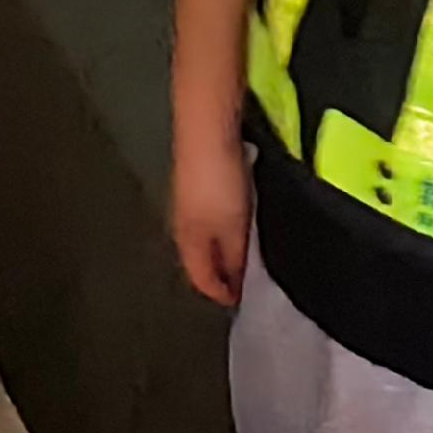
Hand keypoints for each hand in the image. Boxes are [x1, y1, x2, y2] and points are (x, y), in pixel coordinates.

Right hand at [169, 122, 251, 305]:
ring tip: (249, 252)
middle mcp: (183, 225)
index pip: (201, 281)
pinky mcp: (198, 182)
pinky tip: (242, 219)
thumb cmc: (219, 184)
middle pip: (200, 260)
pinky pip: (212, 217)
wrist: (207, 129)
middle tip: (247, 281)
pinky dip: (226, 228)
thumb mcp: (233, 227)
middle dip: (220, 274)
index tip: (243, 303)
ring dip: (224, 250)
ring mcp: (188, 202)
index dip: (221, 295)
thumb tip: (234, 284)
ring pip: (206, 238)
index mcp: (187, 243)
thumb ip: (234, 257)